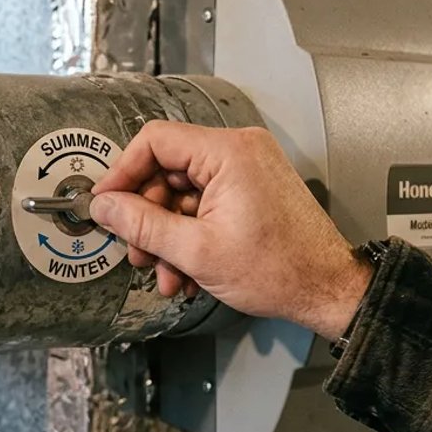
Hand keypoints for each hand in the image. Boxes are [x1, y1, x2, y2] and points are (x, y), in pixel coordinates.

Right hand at [89, 122, 373, 335]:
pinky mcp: (252, 190)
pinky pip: (205, 204)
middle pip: (167, 170)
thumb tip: (104, 207)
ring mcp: (247, 169)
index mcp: (228, 152)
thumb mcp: (196, 251)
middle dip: (147, 217)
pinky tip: (186, 270)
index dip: (123, 173)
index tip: (106, 204)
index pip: (155, 141)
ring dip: (167, 235)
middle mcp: (239, 150)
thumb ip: (142, 225)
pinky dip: (190, 235)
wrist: (327, 289)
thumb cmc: (280, 270)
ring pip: (183, 194)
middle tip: (137, 251)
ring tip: (166, 273)